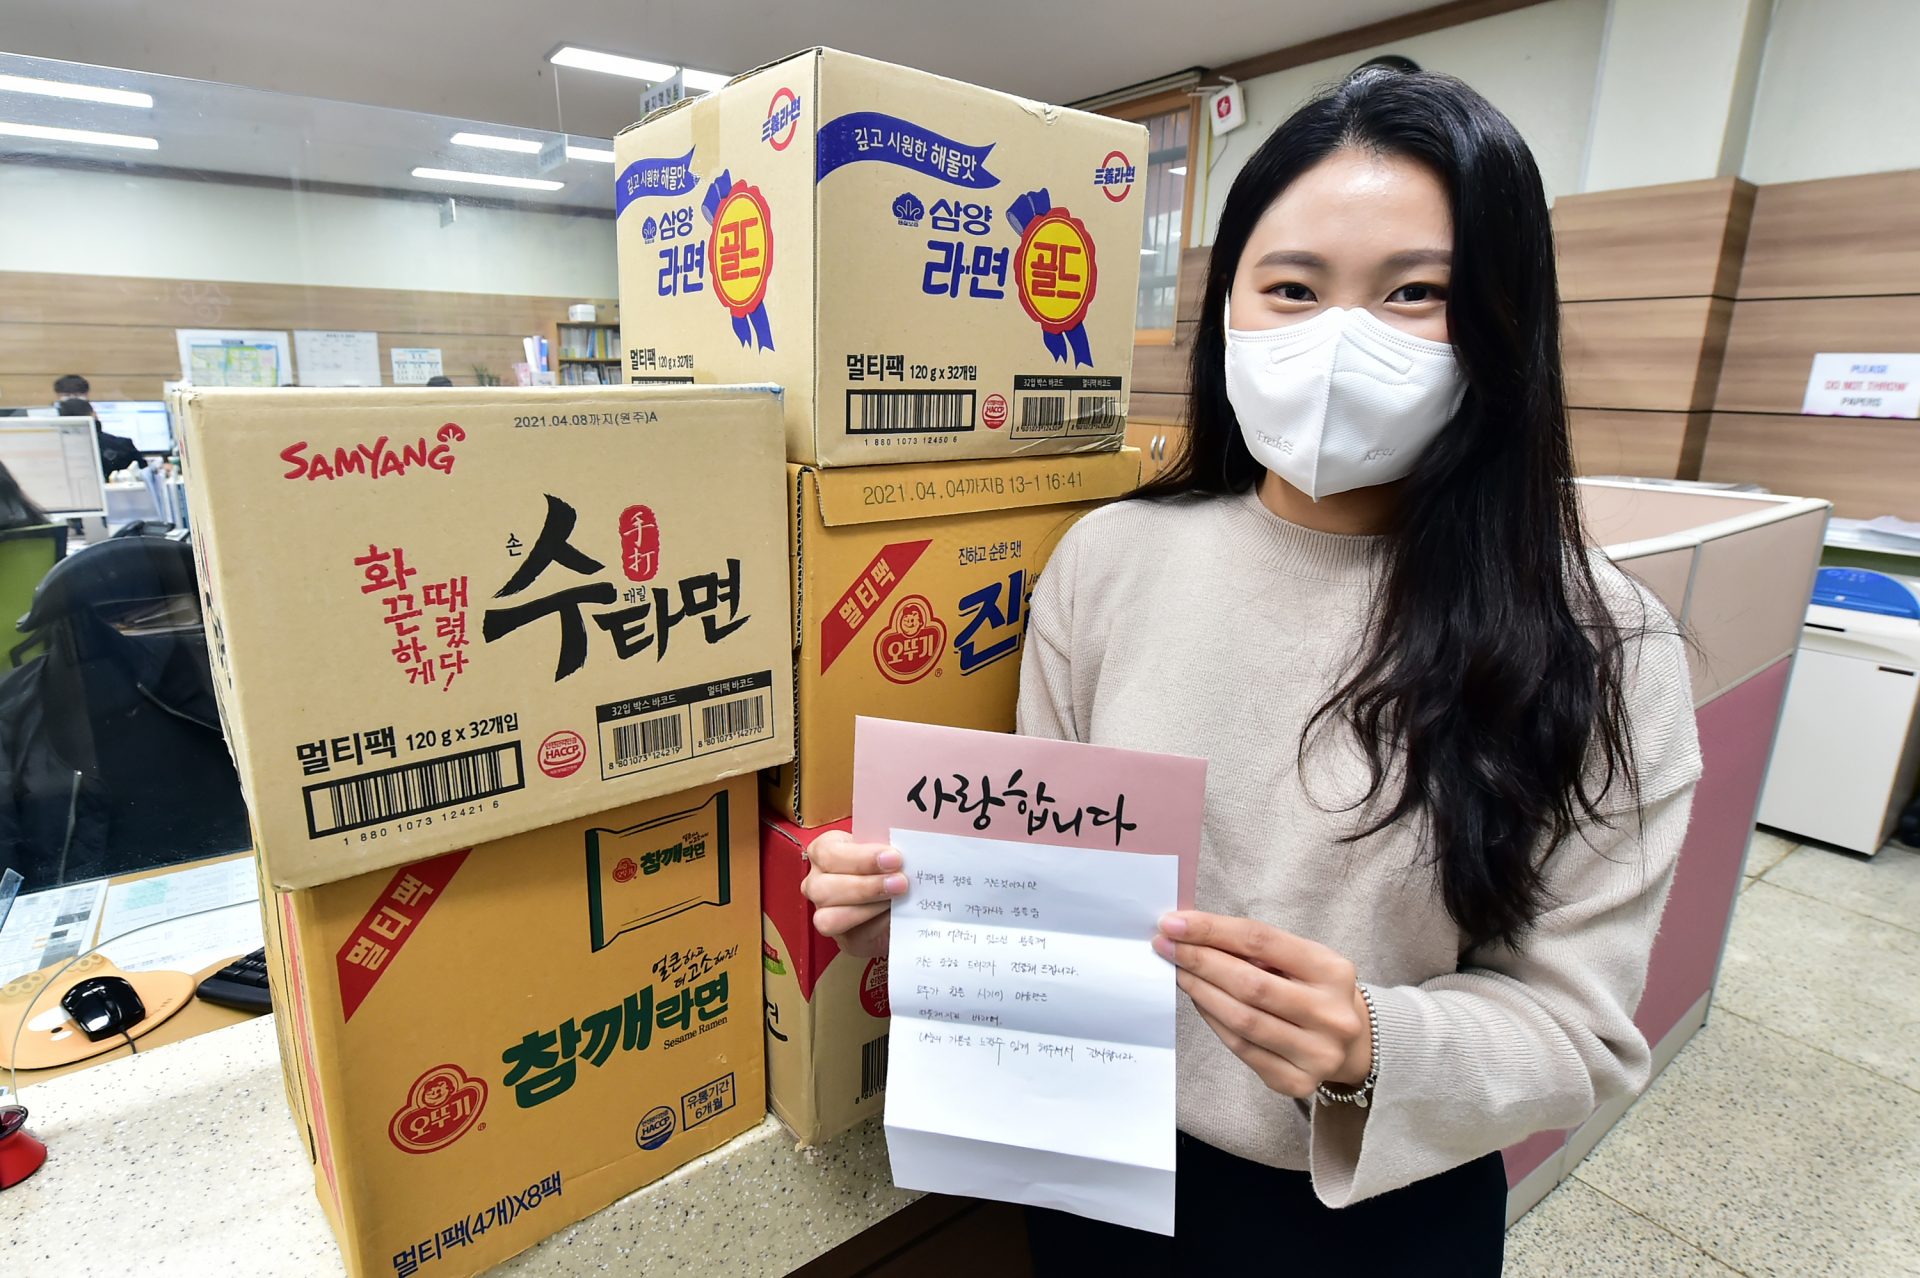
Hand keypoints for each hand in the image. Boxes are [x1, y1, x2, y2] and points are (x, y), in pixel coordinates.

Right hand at [800, 830, 908, 957]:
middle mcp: (816, 882)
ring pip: (828, 918)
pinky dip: (875, 925)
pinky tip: (893, 914)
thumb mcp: (886, 848)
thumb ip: (890, 844)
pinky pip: (851, 937)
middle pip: (824, 888)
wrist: (901, 897)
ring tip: (896, 899)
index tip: (894, 858)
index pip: (828, 853)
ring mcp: (824, 912)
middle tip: (900, 882)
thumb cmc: (888, 864)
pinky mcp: (843, 938)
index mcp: (824, 851)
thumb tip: (907, 844)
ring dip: (866, 908)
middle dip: (865, 886)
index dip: (861, 858)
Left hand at [1153, 911, 1370, 1099]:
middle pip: (1250, 984)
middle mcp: (1331, 1015)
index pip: (1262, 941)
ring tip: (1178, 972)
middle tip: (1167, 947)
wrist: (1353, 1044)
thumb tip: (1192, 935)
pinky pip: (1242, 1048)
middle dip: (1200, 961)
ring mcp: (1316, 1053)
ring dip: (1201, 992)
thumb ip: (1256, 949)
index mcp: (1333, 971)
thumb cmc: (1315, 991)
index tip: (1175, 923)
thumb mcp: (1301, 960)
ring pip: (1242, 1020)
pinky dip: (1214, 1021)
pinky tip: (1199, 1001)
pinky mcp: (1296, 1082)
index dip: (1213, 930)